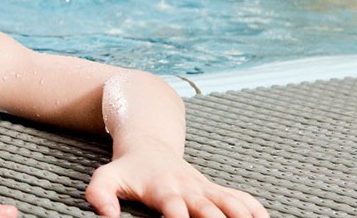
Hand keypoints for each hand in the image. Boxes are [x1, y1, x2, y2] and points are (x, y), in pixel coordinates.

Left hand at [85, 150, 268, 217]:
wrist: (149, 145)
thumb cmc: (127, 169)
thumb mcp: (106, 177)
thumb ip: (100, 194)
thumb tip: (106, 216)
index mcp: (163, 190)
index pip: (174, 211)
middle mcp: (189, 189)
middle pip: (210, 211)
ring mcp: (205, 188)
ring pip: (232, 204)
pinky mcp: (215, 189)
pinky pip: (241, 198)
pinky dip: (255, 209)